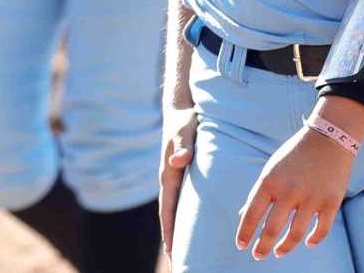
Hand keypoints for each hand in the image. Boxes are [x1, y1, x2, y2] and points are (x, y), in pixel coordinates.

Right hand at [158, 106, 198, 260]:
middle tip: (178, 262)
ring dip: (179, 229)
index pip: (168, 209)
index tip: (172, 252)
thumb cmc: (185, 119)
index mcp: (169, 174)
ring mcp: (176, 177)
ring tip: (185, 252)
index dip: (170, 231)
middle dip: (172, 238)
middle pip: (170, 215)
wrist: (181, 106)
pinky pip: (183, 200)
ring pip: (176, 209)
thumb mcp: (185, 129)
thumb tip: (180, 161)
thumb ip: (183, 144)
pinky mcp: (183, 173)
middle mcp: (170, 178)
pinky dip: (185, 215)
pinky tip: (195, 224)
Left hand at [234, 122, 355, 258]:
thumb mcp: (272, 169)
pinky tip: (307, 243)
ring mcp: (311, 198)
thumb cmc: (295, 155)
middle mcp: (289, 191)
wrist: (329, 137)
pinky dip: (314, 240)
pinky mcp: (331, 202)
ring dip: (284, 248)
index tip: (241, 245)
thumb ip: (260, 193)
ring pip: (295, 235)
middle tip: (258, 255)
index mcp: (270, 181)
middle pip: (271, 230)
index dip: (245, 233)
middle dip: (262, 247)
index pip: (252, 214)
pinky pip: (321, 230)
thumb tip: (244, 216)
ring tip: (278, 252)